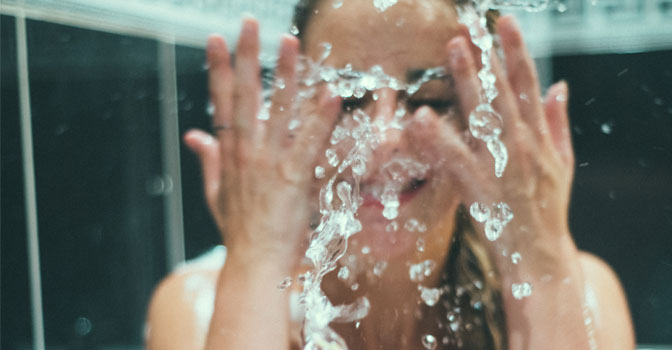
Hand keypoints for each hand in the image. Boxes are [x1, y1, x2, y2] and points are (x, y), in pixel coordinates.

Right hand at [184, 18, 340, 263]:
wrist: (255, 263)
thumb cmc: (239, 230)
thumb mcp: (216, 192)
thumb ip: (207, 160)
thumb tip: (193, 134)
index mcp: (230, 153)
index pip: (222, 102)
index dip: (219, 68)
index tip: (216, 38)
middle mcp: (246, 152)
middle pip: (245, 96)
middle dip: (247, 56)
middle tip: (249, 23)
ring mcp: (269, 164)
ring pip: (277, 111)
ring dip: (285, 74)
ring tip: (291, 42)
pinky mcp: (294, 179)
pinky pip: (309, 142)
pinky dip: (319, 119)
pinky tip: (329, 93)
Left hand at [408, 15, 574, 273]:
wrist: (540, 252)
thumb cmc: (548, 207)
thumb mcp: (563, 162)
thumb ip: (558, 122)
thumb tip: (560, 85)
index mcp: (539, 135)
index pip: (528, 83)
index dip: (518, 51)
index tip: (506, 23)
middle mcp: (521, 143)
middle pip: (503, 91)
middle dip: (488, 56)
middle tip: (471, 26)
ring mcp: (500, 162)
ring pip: (482, 113)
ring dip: (467, 78)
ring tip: (453, 48)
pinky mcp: (478, 184)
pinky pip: (454, 156)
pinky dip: (438, 136)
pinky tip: (421, 116)